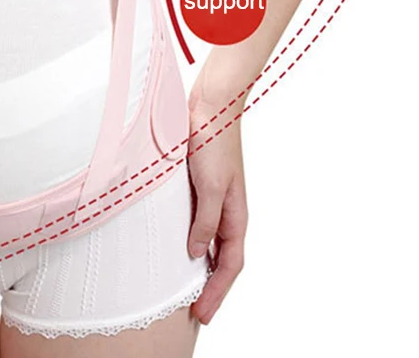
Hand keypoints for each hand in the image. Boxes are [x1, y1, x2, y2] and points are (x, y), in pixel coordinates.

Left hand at [186, 91, 247, 324]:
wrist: (211, 104)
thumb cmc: (213, 140)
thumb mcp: (210, 185)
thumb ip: (205, 220)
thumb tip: (197, 253)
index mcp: (236, 214)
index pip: (231, 265)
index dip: (217, 292)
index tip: (203, 314)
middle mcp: (229, 210)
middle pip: (224, 260)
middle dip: (213, 289)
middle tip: (197, 313)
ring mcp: (216, 199)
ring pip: (213, 244)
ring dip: (205, 269)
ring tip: (189, 290)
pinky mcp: (202, 186)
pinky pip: (202, 224)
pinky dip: (196, 243)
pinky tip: (182, 248)